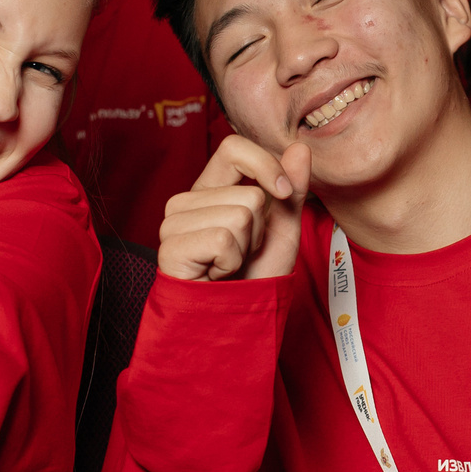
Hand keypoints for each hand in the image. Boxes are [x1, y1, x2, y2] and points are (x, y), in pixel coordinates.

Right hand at [159, 134, 310, 280]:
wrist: (234, 324)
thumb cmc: (253, 278)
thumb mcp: (283, 230)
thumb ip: (291, 189)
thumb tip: (300, 148)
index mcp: (209, 191)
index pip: (233, 148)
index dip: (265, 165)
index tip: (283, 193)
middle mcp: (186, 203)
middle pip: (249, 195)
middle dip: (259, 231)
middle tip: (241, 255)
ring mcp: (173, 225)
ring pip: (240, 216)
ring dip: (246, 249)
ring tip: (228, 266)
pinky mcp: (170, 248)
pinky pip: (224, 239)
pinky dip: (231, 263)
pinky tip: (216, 275)